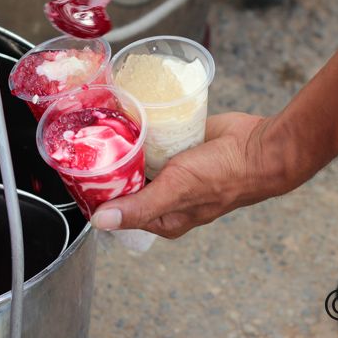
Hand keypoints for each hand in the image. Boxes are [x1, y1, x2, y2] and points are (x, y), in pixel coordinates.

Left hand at [90, 112, 295, 238]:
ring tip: (101, 124)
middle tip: (85, 141)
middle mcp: (165, 195)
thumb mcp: (177, 191)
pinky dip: (143, 128)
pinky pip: (154, 137)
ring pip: (138, 157)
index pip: (117, 208)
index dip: (96, 192)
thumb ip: (139, 207)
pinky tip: (128, 115)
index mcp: (161, 217)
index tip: (75, 172)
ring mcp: (172, 168)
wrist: (261, 146)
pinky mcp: (179, 144)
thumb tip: (100, 222)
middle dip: (108, 165)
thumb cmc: (225, 176)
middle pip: (125, 181)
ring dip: (124, 144)